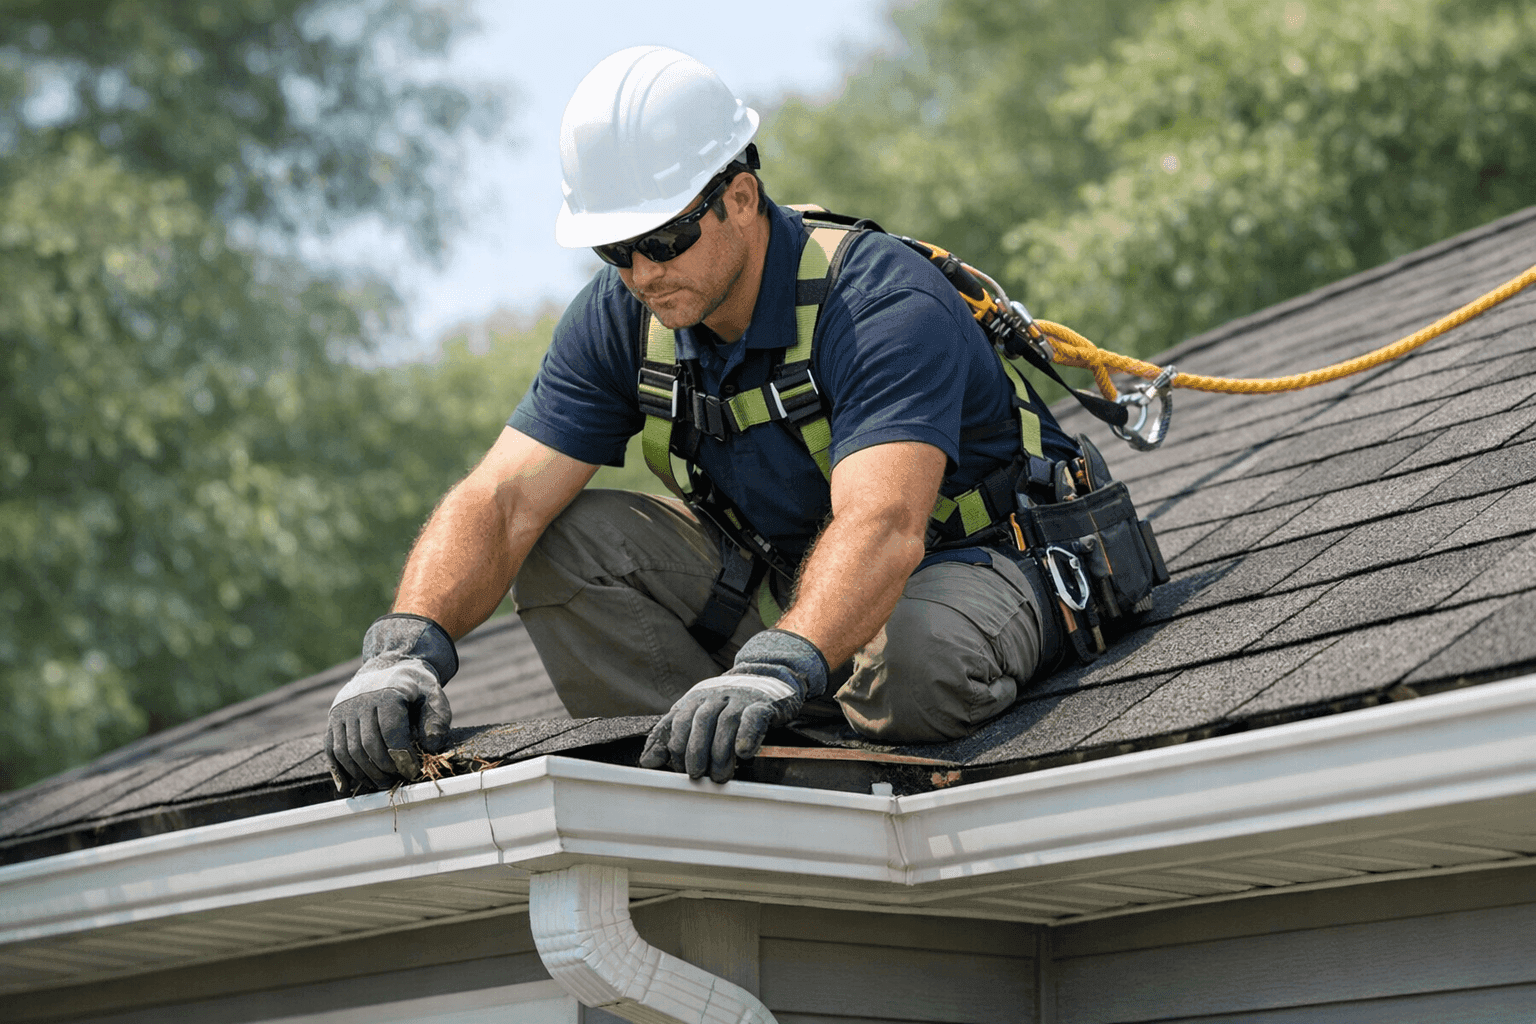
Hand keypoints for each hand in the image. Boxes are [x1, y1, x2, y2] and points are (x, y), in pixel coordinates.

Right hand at [326, 614, 457, 792]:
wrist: (390, 668)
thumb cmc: (416, 688)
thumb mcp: (434, 696)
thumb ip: (437, 720)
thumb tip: (430, 748)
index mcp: (388, 693)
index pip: (391, 732)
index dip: (402, 757)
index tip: (413, 771)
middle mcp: (361, 700)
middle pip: (368, 745)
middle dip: (383, 769)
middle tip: (396, 781)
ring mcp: (343, 709)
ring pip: (348, 751)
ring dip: (363, 774)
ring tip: (381, 784)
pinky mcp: (333, 717)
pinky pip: (332, 748)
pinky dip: (338, 770)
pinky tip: (348, 786)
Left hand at [640, 629, 828, 782]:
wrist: (766, 675)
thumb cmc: (727, 706)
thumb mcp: (698, 717)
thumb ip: (673, 737)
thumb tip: (646, 762)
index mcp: (696, 699)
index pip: (678, 720)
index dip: (674, 745)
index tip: (675, 767)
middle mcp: (716, 696)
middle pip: (700, 722)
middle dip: (696, 751)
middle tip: (697, 775)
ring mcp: (740, 699)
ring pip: (725, 723)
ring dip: (720, 752)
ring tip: (719, 776)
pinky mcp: (763, 705)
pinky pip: (753, 718)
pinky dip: (747, 736)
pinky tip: (743, 753)